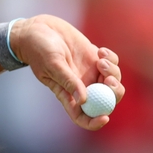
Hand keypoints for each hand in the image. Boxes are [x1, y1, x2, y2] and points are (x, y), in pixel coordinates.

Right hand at [0, 15, 123, 129]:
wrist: (39, 30)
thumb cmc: (39, 49)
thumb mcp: (53, 65)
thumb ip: (68, 81)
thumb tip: (83, 100)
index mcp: (67, 94)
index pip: (82, 116)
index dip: (94, 122)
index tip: (105, 117)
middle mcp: (81, 87)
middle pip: (106, 100)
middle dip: (113, 93)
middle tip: (109, 79)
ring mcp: (89, 73)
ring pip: (113, 82)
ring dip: (113, 71)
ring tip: (100, 59)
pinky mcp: (95, 58)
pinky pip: (113, 64)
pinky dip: (111, 58)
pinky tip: (100, 51)